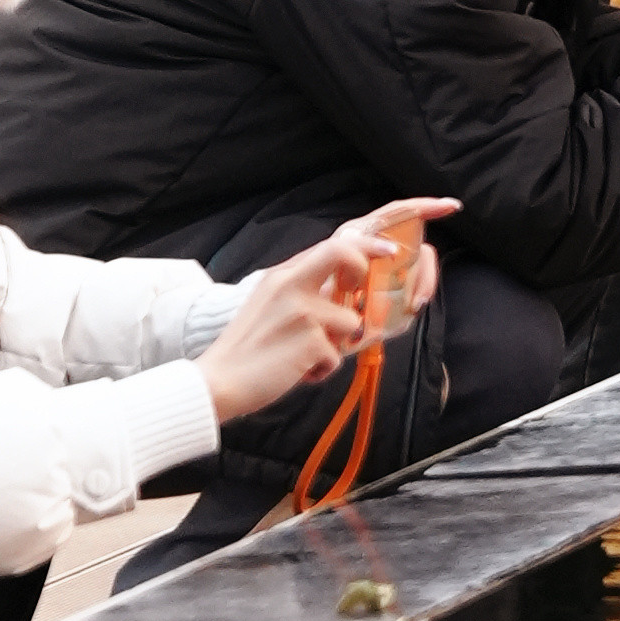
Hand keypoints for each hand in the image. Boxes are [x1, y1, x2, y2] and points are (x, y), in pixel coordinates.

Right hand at [200, 204, 448, 429]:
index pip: (339, 239)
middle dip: (367, 267)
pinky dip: (324, 369)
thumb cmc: (253, 351)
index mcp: (288, 273)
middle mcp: (292, 281)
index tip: (401, 244)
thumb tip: (354, 308)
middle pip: (345, 250)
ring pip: (351, 319)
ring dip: (337, 347)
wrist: (218, 383)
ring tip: (306, 358)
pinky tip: (298, 372)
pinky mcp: (308, 338)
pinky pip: (339, 354)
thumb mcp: (276, 307)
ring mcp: (300, 308)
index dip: (376, 237)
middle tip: (361, 298)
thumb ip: (313, 296)